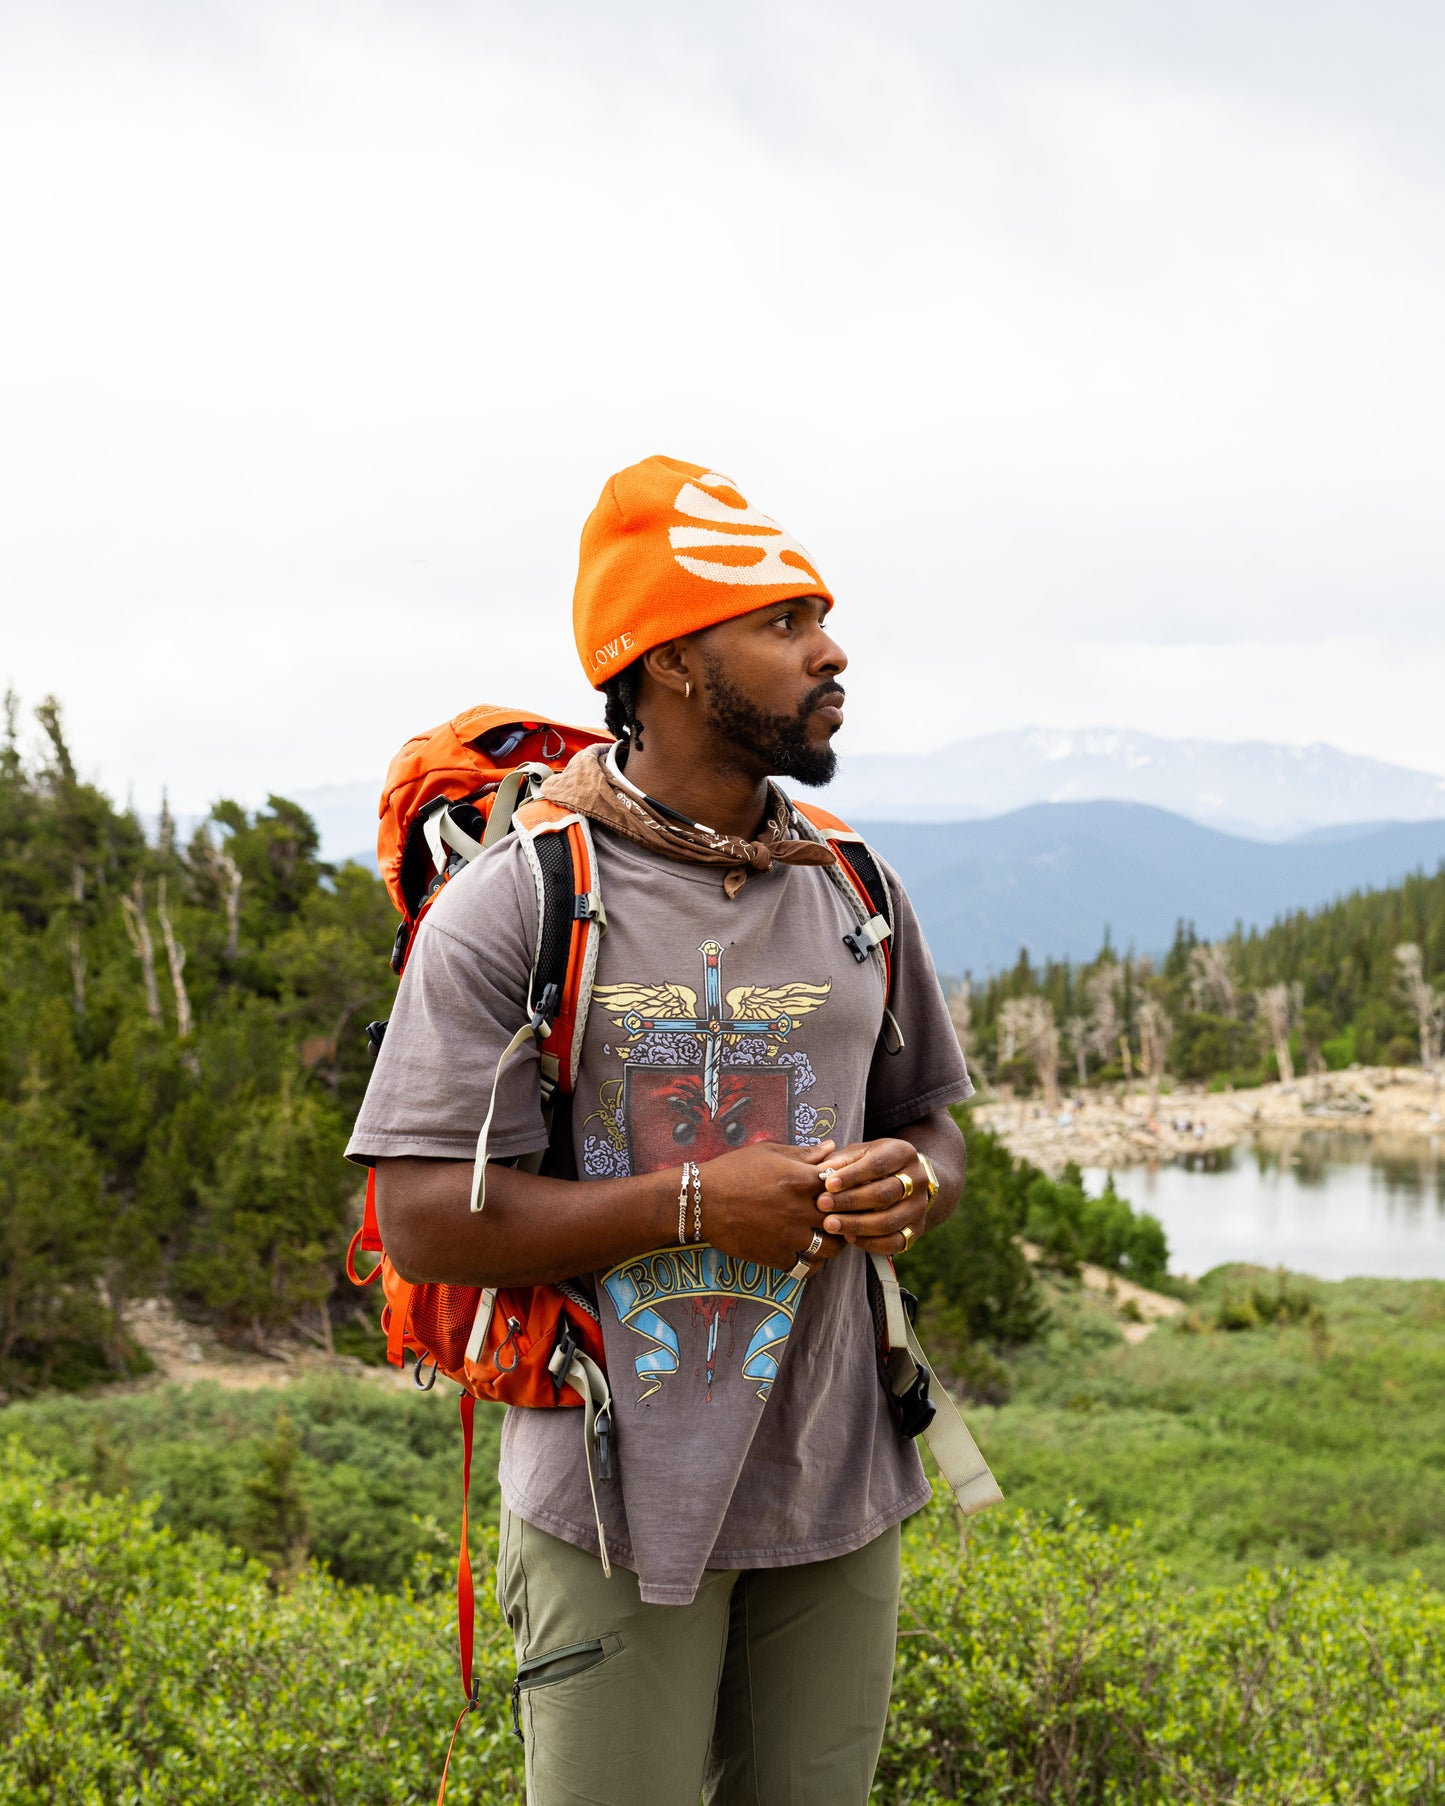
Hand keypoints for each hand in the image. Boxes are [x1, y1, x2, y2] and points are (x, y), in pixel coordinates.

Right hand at [698, 1141, 846, 1275]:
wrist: (701, 1200)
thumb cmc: (733, 1170)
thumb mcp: (768, 1152)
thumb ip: (803, 1153)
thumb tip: (832, 1147)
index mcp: (800, 1180)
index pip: (841, 1186)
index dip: (846, 1189)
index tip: (842, 1191)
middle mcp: (799, 1210)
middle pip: (841, 1220)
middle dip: (844, 1219)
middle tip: (841, 1218)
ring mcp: (789, 1236)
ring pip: (829, 1249)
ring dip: (832, 1245)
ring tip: (827, 1240)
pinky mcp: (776, 1256)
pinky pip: (804, 1267)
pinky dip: (809, 1264)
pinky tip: (807, 1257)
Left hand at [814, 1137, 928, 1255]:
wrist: (908, 1180)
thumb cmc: (874, 1164)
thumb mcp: (860, 1153)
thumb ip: (841, 1161)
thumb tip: (818, 1172)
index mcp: (903, 1153)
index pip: (878, 1164)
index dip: (852, 1175)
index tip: (828, 1184)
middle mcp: (917, 1179)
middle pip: (884, 1194)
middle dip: (850, 1201)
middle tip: (822, 1205)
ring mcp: (919, 1206)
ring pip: (889, 1221)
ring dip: (857, 1225)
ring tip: (830, 1225)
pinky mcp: (917, 1229)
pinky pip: (895, 1242)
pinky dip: (871, 1243)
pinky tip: (849, 1238)